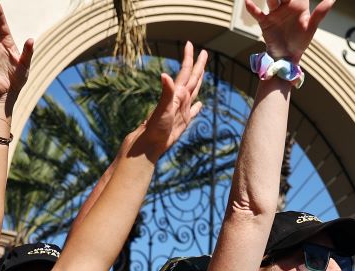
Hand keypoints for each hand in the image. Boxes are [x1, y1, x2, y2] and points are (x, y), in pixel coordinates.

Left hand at [131, 42, 207, 157]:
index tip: (189, 43)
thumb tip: (165, 75)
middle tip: (204, 52)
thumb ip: (167, 92)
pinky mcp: (183, 121)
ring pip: (194, 91)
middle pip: (192, 78)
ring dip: (198, 81)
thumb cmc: (155, 126)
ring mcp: (182, 110)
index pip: (186, 72)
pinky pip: (193, 111)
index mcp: (177, 94)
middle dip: (198, 65)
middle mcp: (180, 99)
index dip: (189, 58)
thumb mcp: (163, 108)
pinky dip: (197, 107)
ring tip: (202, 72)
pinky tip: (200, 105)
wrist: (150, 143)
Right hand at [245, 0, 334, 62]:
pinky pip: (257, 13)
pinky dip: (252, 7)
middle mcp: (286, 7)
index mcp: (298, 6)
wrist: (287, 58)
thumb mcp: (311, 28)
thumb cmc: (301, 43)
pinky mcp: (265, 22)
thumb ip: (320, 13)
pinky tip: (247, 1)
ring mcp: (275, 14)